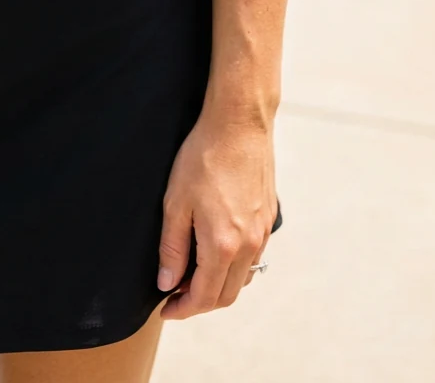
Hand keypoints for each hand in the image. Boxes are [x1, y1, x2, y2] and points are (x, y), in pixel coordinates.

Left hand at [157, 114, 276, 318]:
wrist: (239, 123)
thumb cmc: (204, 157)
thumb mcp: (175, 202)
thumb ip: (172, 248)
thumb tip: (168, 283)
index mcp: (223, 245)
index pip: (204, 297)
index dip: (183, 309)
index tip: (166, 308)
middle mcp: (248, 245)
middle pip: (226, 295)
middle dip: (199, 303)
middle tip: (175, 293)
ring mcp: (262, 232)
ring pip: (242, 278)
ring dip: (218, 286)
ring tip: (193, 273)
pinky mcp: (268, 218)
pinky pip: (254, 257)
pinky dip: (234, 267)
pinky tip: (216, 251)